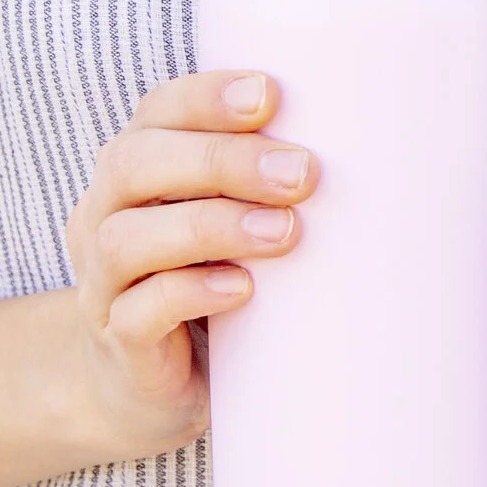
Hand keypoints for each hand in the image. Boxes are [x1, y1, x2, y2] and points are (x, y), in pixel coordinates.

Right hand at [61, 70, 318, 458]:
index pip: (156, 112)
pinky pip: (138, 313)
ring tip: (285, 232)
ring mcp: (103, 283)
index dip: (205, 97)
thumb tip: (383, 151)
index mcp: (134, 172)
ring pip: (128, 239)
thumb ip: (272, 187)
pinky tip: (241, 289)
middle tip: (302, 174)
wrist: (142, 392)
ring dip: (211, 226)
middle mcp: (103, 216)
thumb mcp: (234, 223)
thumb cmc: (207, 288)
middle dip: (221, 161)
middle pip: (135, 165)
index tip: (271, 95)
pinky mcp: (120, 344)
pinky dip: (189, 294)